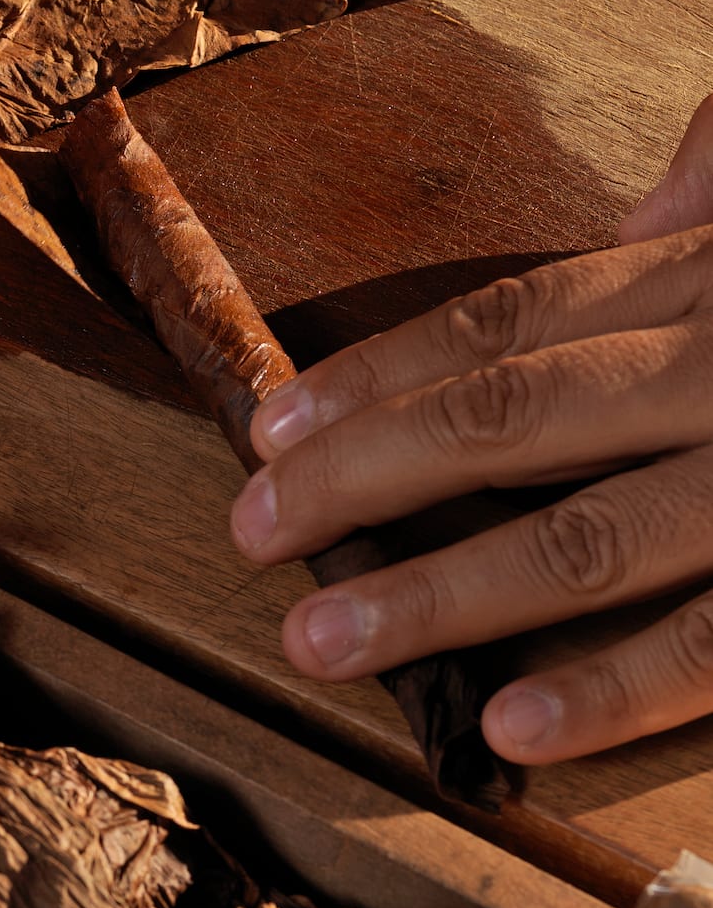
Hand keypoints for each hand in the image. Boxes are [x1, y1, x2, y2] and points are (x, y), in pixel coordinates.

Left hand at [228, 93, 712, 765]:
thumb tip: (659, 181)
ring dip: (444, 594)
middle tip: (246, 531)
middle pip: (512, 419)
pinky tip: (513, 726)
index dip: (376, 378)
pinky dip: (620, 683)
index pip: (508, 325)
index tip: (266, 426)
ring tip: (322, 641)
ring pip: (591, 533)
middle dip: (365, 479)